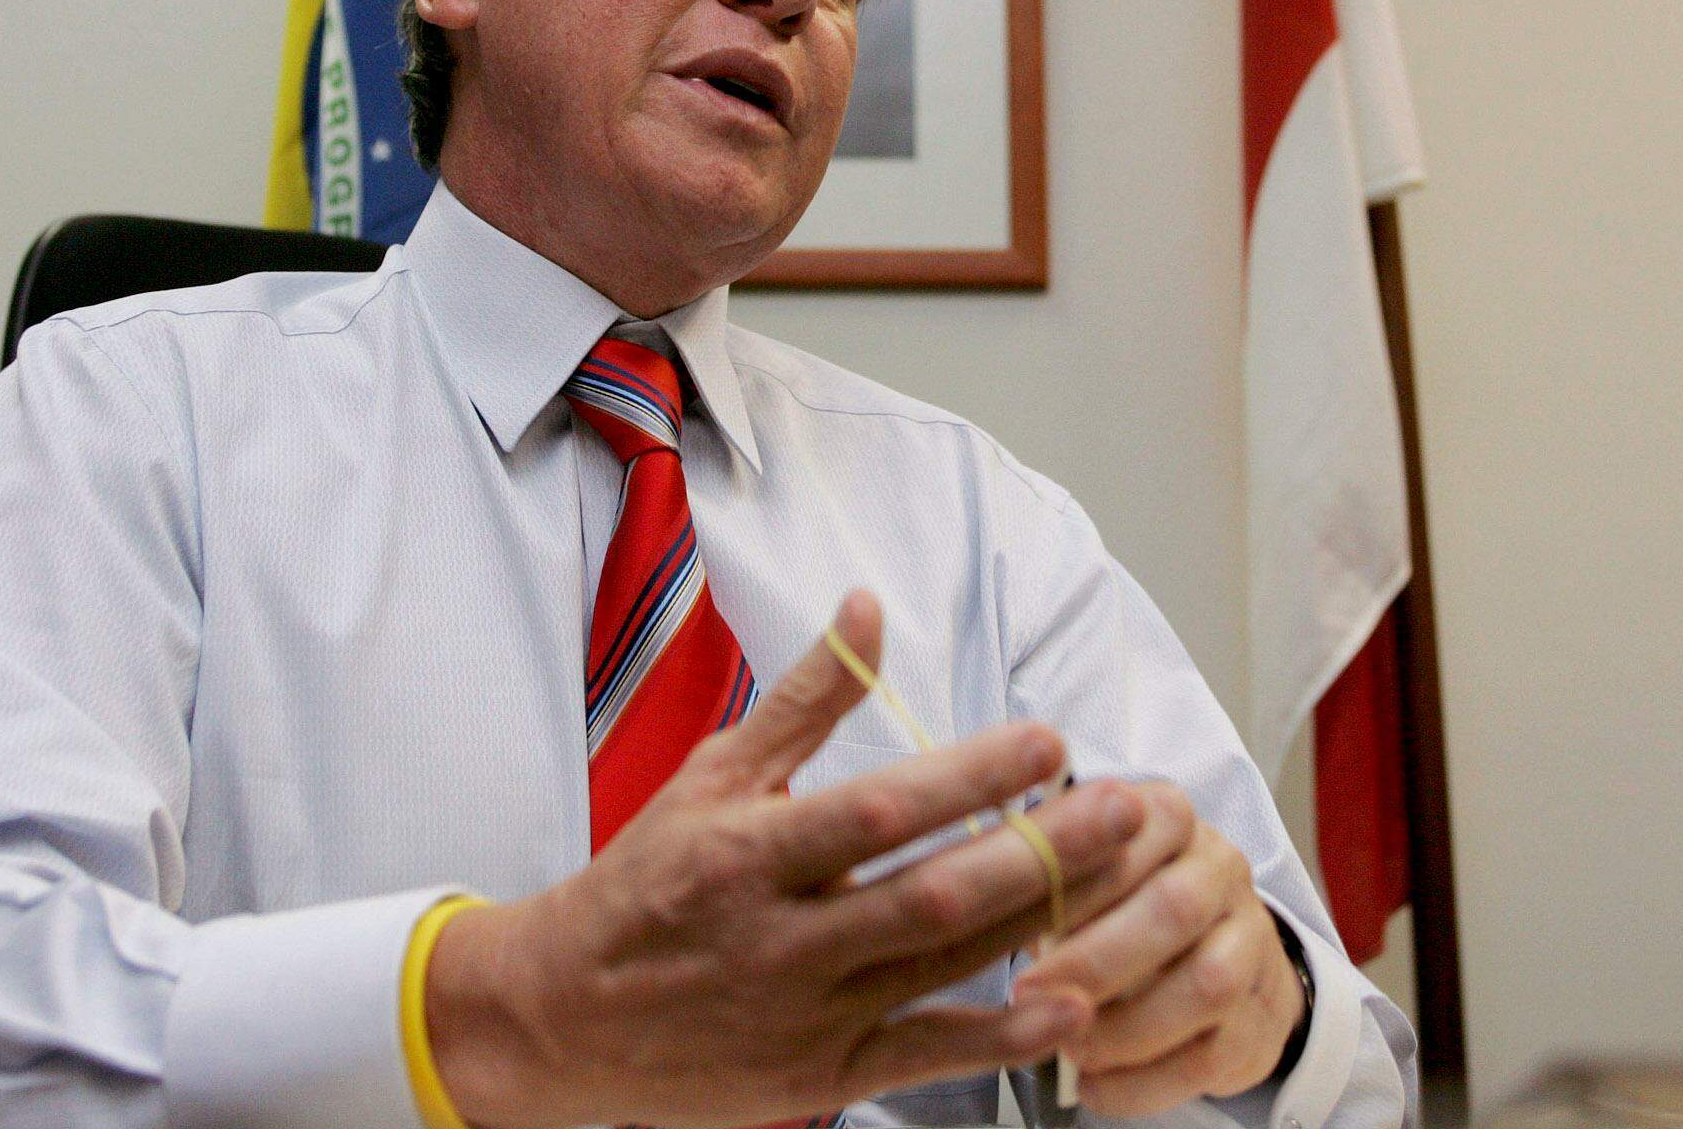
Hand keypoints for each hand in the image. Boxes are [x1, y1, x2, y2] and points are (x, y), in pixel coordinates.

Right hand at [424, 590, 1160, 1128]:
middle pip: (931, 895)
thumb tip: (867, 606)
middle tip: (1123, 806)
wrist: (559, 1016)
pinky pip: (924, 1056)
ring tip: (1121, 874)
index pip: (877, 811)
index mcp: (745, 854)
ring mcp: (802, 1015)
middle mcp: (778, 939)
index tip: (1046, 742)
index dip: (968, 778)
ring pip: (941, 970)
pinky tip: (1070, 1003)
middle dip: (1038, 851)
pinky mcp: (818, 1078)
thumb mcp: (709, 777)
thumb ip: (803, 699)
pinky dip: (1001, 1037)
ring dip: (1039, 924)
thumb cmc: (642, 883)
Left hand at [1013, 787, 1307, 1115]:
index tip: (1013, 917)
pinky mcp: (1265, 1016)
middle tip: (1030, 995)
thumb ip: (1047, 878)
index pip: (1129, 831)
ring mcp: (1253, 942)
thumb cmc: (1121, 903)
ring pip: (1206, 985)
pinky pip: (1213, 1056)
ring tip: (1068, 1049)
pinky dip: (1146, 1082)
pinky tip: (1095, 1087)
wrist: (1219, 950)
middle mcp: (1221, 869)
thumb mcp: (1085, 870)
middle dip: (1096, 958)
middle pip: (1174, 908)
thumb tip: (988, 911)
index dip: (1073, 877)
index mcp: (1169, 817)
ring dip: (1126, 1027)